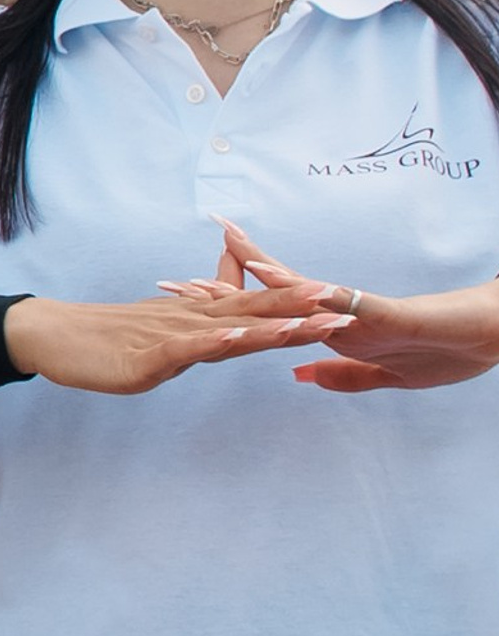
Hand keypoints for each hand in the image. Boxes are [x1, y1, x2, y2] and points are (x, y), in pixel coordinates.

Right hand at [2, 281, 351, 395]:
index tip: (338, 298)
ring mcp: (169, 338)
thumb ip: (197, 325)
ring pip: (228, 329)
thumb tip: (229, 322)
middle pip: (253, 314)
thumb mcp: (159, 331)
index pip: (254, 309)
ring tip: (309, 319)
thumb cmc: (104, 337)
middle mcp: (190, 322)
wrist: (52, 334)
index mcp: (195, 320)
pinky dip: (213, 341)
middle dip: (300, 309)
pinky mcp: (146, 358)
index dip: (296, 304)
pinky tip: (235, 337)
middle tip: (343, 300)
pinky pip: (186, 349)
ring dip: (270, 324)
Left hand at [200, 219, 498, 393]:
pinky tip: (301, 289)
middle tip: (169, 281)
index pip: (266, 311)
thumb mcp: (383, 375)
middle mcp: (335, 313)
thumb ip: (343, 373)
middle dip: (222, 288)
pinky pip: (353, 305)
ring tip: (224, 261)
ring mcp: (359, 311)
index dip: (223, 305)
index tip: (178, 298)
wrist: (493, 340)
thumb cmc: (445, 354)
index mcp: (329, 327)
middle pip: (269, 295)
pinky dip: (326, 299)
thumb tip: (300, 374)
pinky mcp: (389, 316)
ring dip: (264, 278)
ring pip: (302, 291)